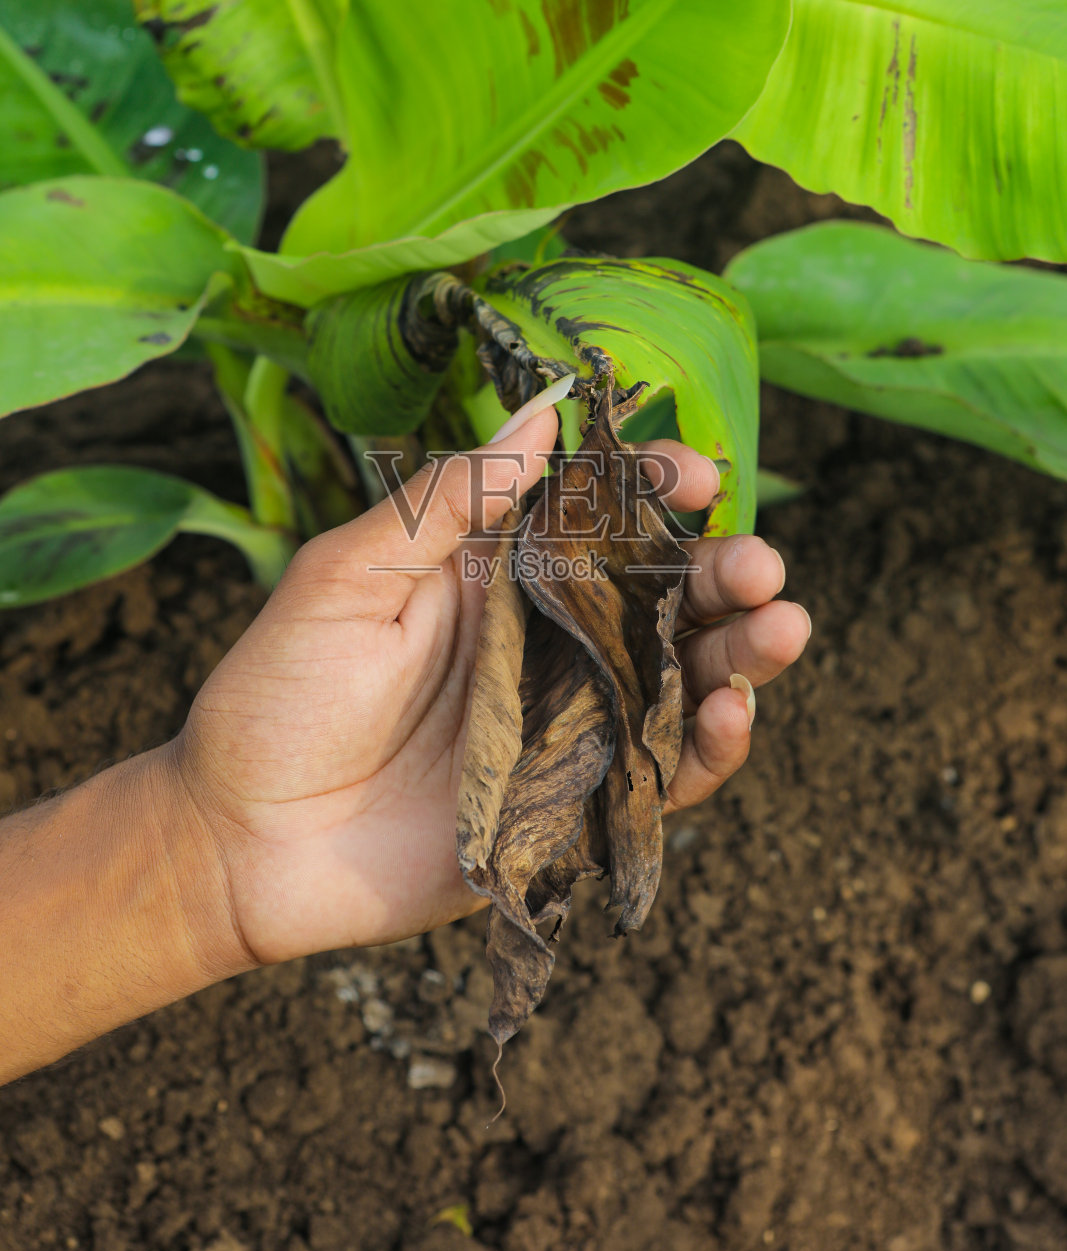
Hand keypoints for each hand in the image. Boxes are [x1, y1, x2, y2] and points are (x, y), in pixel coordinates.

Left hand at [173, 401, 810, 972]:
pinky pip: (662, 773)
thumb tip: (544, 409)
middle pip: (662, 595)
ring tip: (781, 627)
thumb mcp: (347, 574)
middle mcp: (547, 639)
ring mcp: (567, 722)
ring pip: (681, 678)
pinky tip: (732, 714)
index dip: (656, 490)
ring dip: (741, 651)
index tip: (696, 474)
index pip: (600, 516)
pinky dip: (709, 748)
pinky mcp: (574, 804)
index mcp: (497, 570)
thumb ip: (450, 498)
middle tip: (758, 564)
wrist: (242, 841)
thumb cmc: (278, 693)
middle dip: (723, 571)